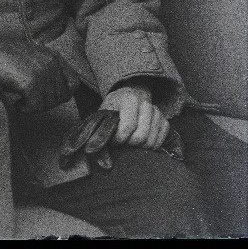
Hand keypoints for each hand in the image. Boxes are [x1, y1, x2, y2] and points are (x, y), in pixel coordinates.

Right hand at [0, 27, 77, 112]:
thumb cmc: (4, 57)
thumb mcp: (33, 58)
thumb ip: (49, 71)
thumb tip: (62, 94)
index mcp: (54, 57)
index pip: (74, 84)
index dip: (61, 94)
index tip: (45, 96)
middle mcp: (51, 63)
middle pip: (60, 98)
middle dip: (44, 103)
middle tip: (27, 99)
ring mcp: (42, 72)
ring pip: (47, 104)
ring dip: (33, 106)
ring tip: (20, 97)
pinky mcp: (30, 83)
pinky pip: (34, 106)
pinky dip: (24, 108)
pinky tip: (15, 101)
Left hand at [59, 83, 183, 171]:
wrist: (129, 94)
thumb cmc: (111, 109)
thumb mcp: (101, 113)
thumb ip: (92, 132)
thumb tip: (83, 154)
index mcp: (128, 99)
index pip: (128, 127)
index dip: (119, 139)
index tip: (113, 141)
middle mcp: (145, 103)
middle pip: (140, 137)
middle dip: (129, 145)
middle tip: (121, 143)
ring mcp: (157, 111)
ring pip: (151, 141)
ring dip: (139, 148)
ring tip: (129, 143)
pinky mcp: (164, 121)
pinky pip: (160, 141)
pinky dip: (151, 147)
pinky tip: (141, 143)